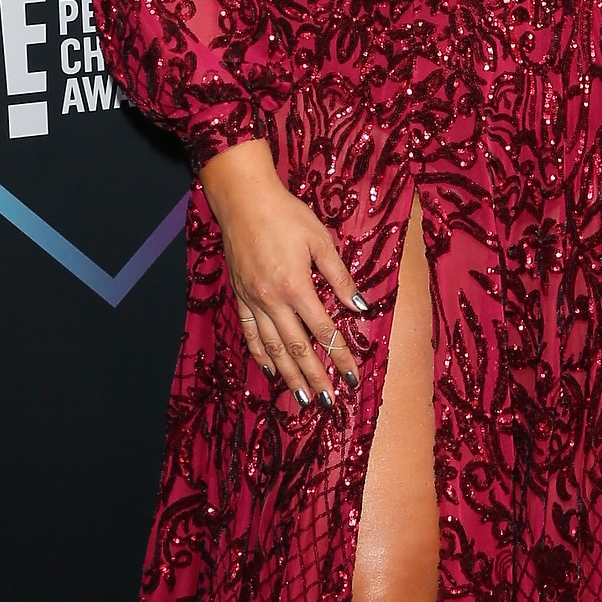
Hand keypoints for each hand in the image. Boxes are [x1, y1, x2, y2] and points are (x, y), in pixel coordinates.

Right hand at [198, 139, 367, 405]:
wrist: (243, 200)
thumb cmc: (287, 215)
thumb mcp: (321, 241)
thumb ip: (340, 278)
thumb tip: (361, 308)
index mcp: (295, 287)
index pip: (324, 331)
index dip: (340, 356)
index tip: (353, 377)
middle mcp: (272, 300)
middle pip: (297, 348)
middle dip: (315, 376)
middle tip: (329, 401)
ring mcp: (253, 300)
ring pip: (272, 347)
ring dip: (289, 374)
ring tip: (303, 397)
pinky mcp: (240, 296)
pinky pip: (251, 332)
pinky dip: (261, 354)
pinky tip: (270, 369)